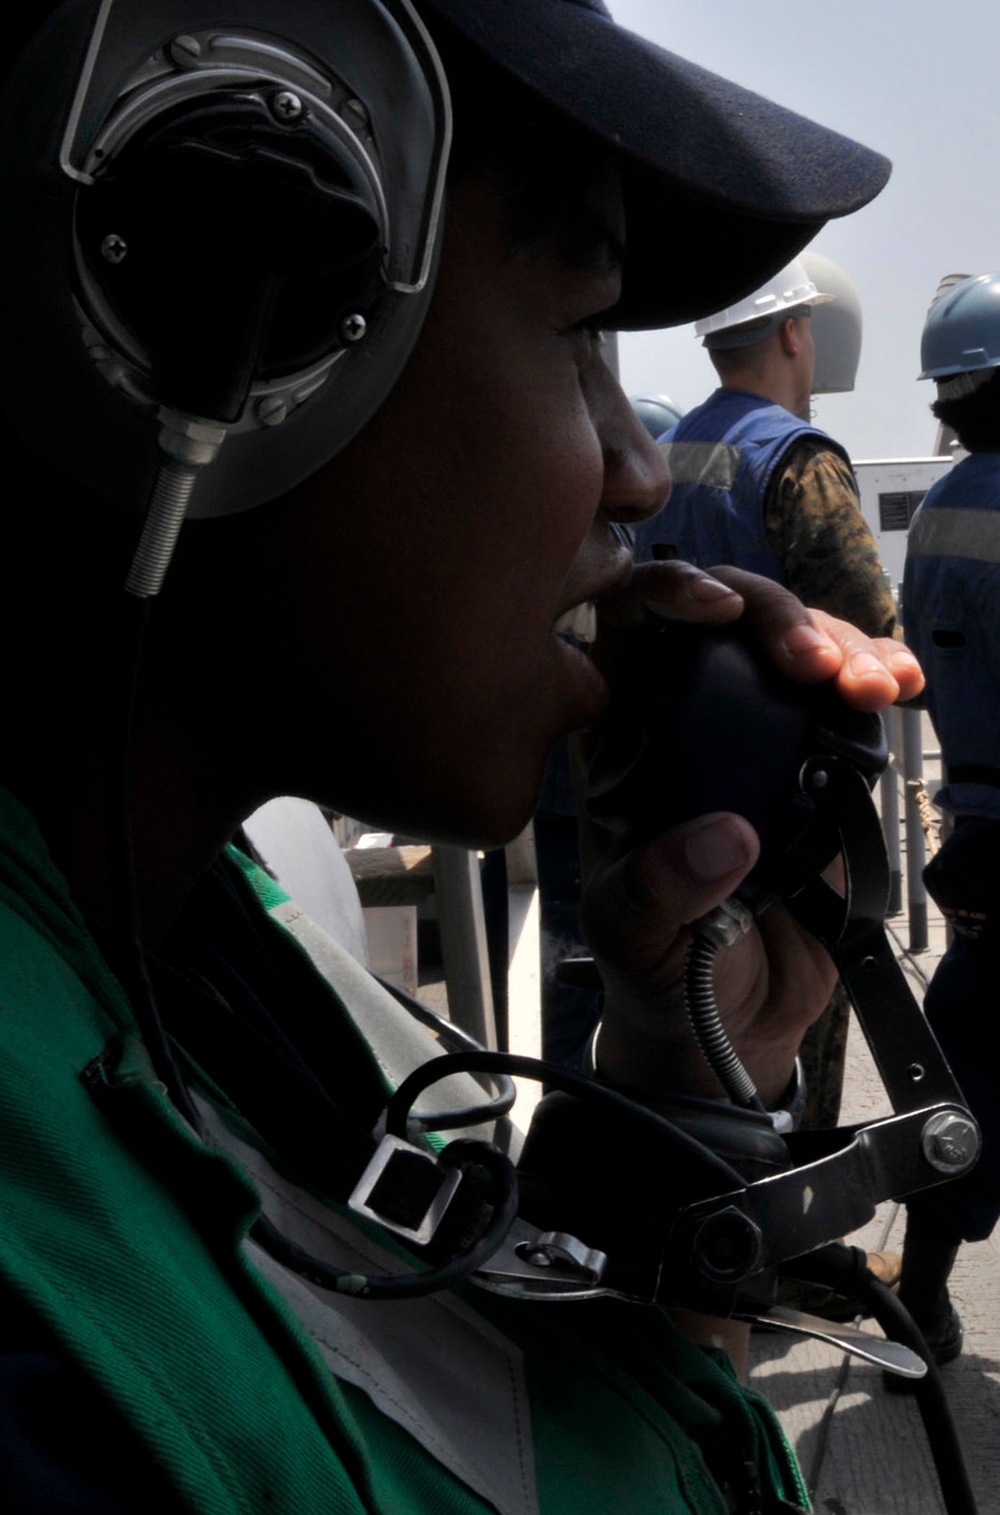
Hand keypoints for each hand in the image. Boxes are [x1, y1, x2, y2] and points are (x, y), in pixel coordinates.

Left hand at [583, 561, 920, 1104]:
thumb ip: (660, 891)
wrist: (731, 1027)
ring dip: (846, 647)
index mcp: (625, 743)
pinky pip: (851, 707)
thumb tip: (725, 837)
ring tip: (874, 687)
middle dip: (781, 620)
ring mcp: (762, 742)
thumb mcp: (634, 937)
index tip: (719, 610)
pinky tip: (899, 688)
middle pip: (732, 624)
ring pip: (802, 652)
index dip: (669, 594)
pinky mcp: (824, 771)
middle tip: (819, 663)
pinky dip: (880, 683)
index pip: (630, 630)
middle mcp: (691, 725)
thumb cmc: (657, 973)